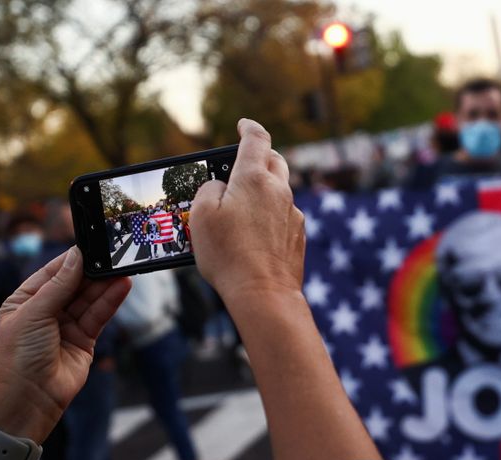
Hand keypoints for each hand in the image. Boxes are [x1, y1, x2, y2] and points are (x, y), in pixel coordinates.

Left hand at [0, 248, 130, 442]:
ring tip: (123, 269)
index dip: (71, 260)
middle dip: (93, 272)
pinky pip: (100, 315)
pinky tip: (122, 286)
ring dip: (106, 285)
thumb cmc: (19, 357)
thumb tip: (76, 256)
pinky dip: (112, 301)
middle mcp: (47, 312)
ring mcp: (67, 326)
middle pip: (75, 285)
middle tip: (112, 256)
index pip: (52, 273)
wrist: (29, 399)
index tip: (90, 245)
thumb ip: (59, 285)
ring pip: (91, 299)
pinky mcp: (85, 339)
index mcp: (25, 301)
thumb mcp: (34, 313)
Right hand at [190, 119, 305, 300]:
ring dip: (266, 188)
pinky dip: (272, 214)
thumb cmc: (228, 254)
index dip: (249, 127)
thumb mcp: (202, 215)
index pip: (257, 139)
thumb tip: (222, 186)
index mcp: (254, 178)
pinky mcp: (298, 235)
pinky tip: (257, 232)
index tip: (243, 124)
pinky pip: (285, 216)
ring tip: (245, 203)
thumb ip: (209, 189)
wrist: (264, 292)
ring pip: (281, 190)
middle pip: (275, 160)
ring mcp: (293, 214)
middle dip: (261, 155)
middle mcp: (279, 191)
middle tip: (244, 161)